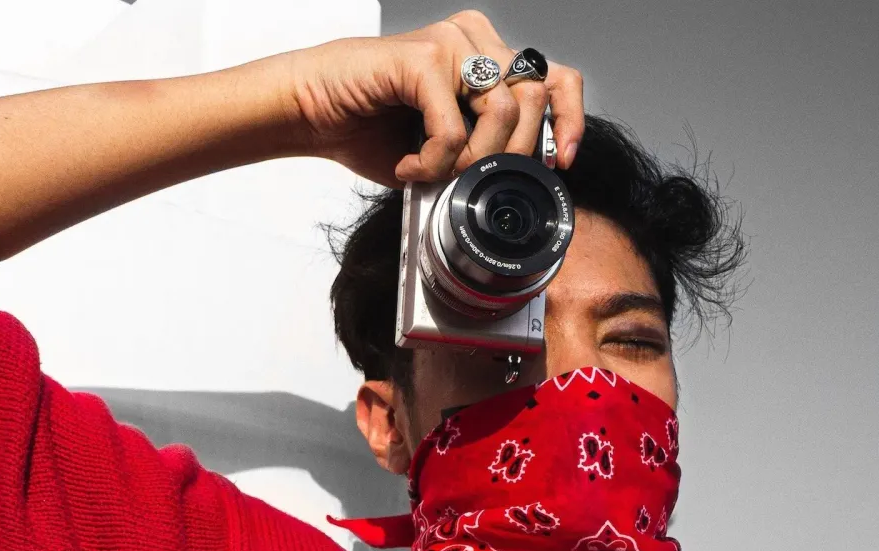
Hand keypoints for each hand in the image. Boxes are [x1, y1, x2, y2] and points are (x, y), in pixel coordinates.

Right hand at [285, 10, 584, 186]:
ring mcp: (452, 42)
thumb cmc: (368, 128)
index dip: (568, 122)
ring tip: (433, 174)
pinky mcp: (424, 57)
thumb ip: (482, 152)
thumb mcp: (441, 151)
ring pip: (504, 109)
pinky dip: (434, 160)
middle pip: (536, 97)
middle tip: (471, 181)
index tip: (559, 164)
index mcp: (485, 56)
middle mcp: (475, 41)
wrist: (310, 112)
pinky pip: (454, 124)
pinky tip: (408, 167)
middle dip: (512, 154)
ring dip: (472, 160)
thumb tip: (521, 179)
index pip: (555, 79)